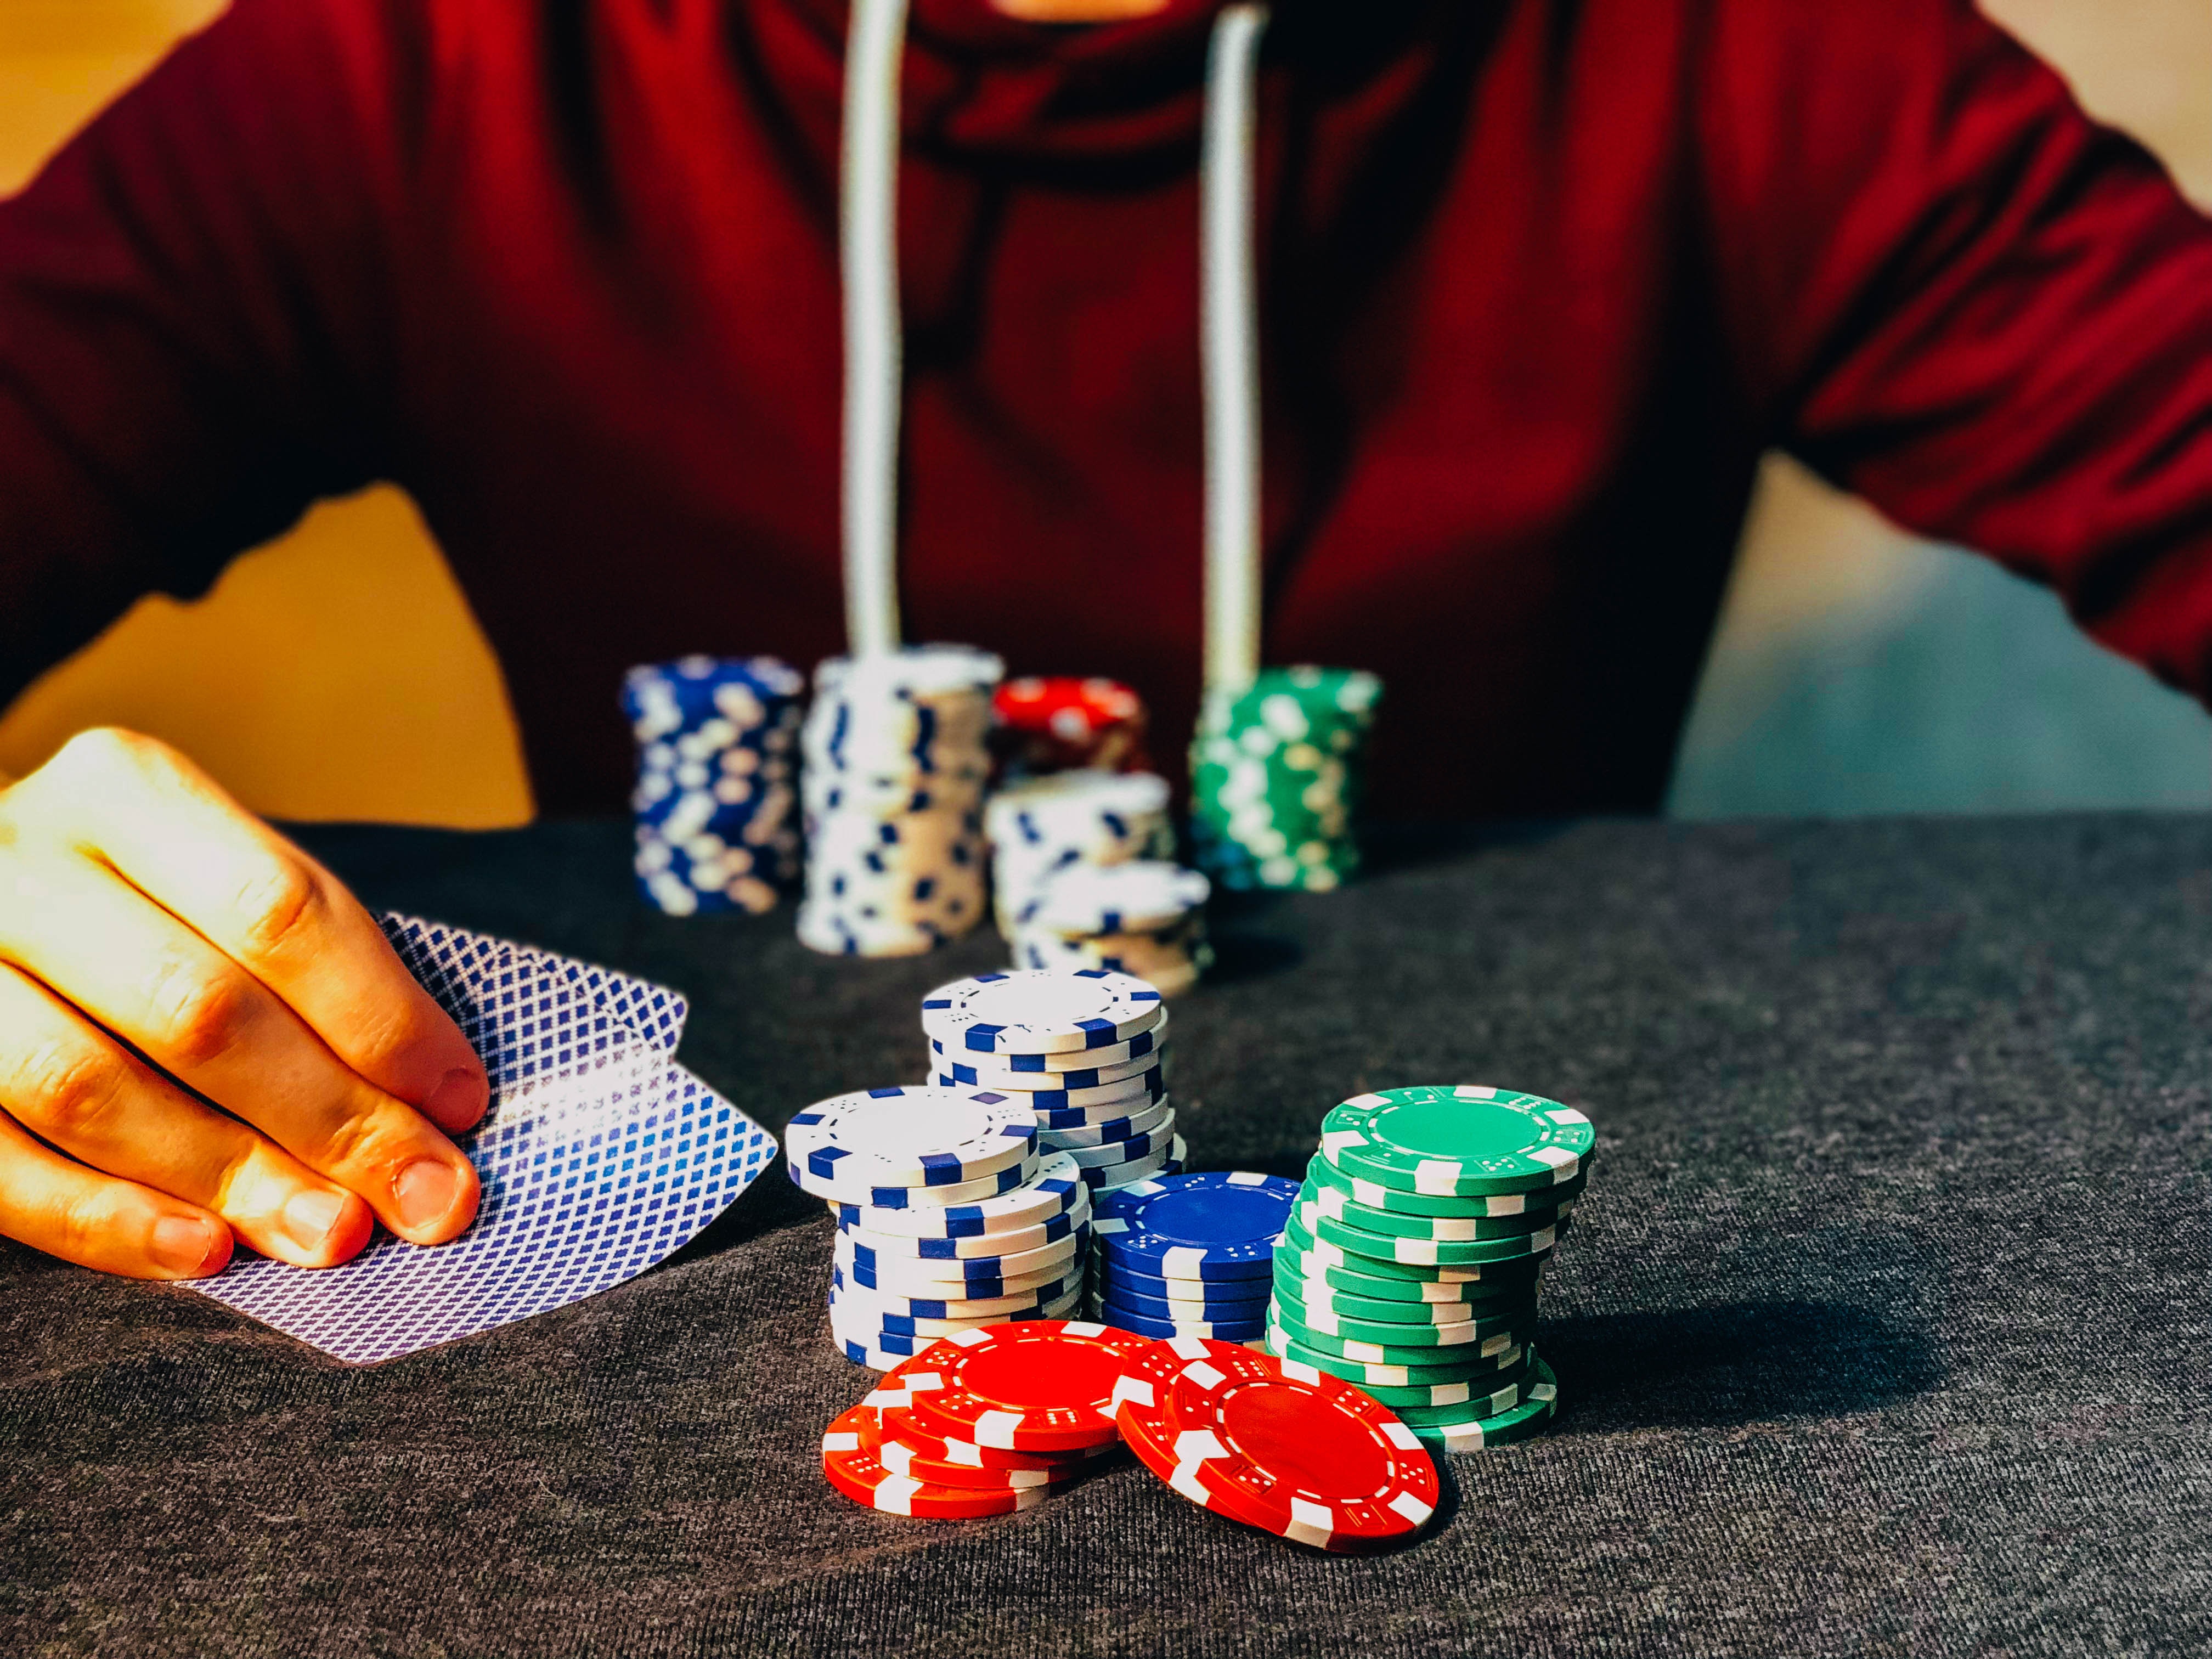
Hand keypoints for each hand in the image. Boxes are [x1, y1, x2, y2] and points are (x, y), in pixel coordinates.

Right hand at [0, 729, 487, 1278]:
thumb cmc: (134, 906)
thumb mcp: (212, 883)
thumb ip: (308, 969)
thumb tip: (435, 1105)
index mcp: (124, 790)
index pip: (278, 909)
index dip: (382, 1016)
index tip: (461, 1102)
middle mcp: (20, 860)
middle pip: (197, 1006)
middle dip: (330, 1118)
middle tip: (425, 1198)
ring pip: (89, 1086)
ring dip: (228, 1177)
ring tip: (332, 1234)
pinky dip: (105, 1219)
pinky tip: (203, 1252)